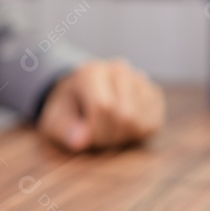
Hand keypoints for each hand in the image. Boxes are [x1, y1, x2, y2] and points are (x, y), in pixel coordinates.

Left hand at [37, 60, 165, 151]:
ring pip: (140, 122)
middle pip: (125, 116)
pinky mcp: (154, 94)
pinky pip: (153, 124)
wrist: (82, 95)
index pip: (104, 107)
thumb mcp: (55, 119)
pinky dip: (137, 134)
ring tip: (108, 130)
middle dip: (108, 137)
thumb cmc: (68, 109)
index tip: (83, 137)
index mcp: (91, 71)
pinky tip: (123, 127)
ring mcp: (140, 80)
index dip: (95, 131)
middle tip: (95, 136)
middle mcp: (119, 69)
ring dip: (122, 137)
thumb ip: (65, 129)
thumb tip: (80, 141)